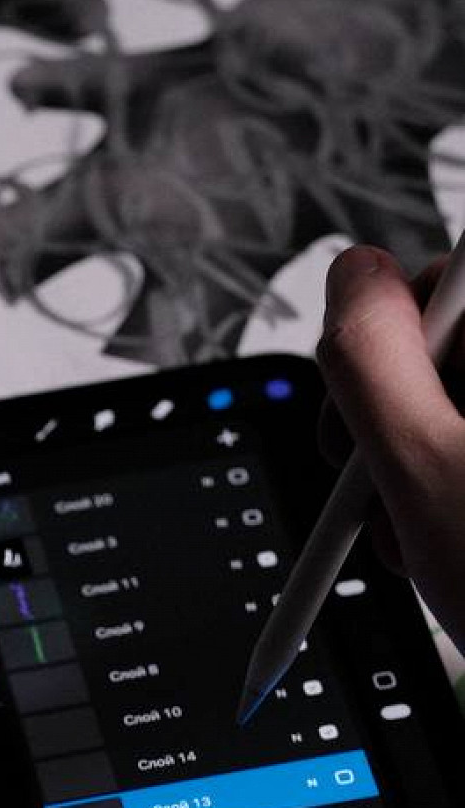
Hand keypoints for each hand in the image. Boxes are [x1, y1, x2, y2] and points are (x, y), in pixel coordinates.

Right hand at [316, 243, 464, 652]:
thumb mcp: (424, 471)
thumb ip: (371, 357)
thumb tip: (353, 271)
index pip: (446, 276)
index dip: (393, 337)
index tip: (378, 410)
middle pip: (449, 342)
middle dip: (396, 412)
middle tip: (391, 484)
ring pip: (457, 402)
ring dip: (415, 464)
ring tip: (424, 532)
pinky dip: (448, 486)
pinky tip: (446, 537)